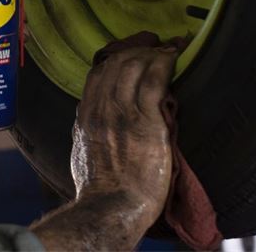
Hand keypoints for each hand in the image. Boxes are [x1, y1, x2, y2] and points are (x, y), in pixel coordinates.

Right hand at [31, 46, 176, 250]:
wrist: (111, 208)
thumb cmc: (98, 187)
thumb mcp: (82, 151)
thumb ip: (86, 128)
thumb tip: (88, 115)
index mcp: (87, 114)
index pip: (98, 73)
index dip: (117, 58)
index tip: (131, 54)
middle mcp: (102, 107)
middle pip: (118, 64)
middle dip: (138, 51)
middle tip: (155, 47)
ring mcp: (123, 112)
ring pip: (135, 66)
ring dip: (153, 53)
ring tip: (168, 50)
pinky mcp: (147, 120)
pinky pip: (155, 80)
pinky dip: (164, 63)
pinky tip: (174, 56)